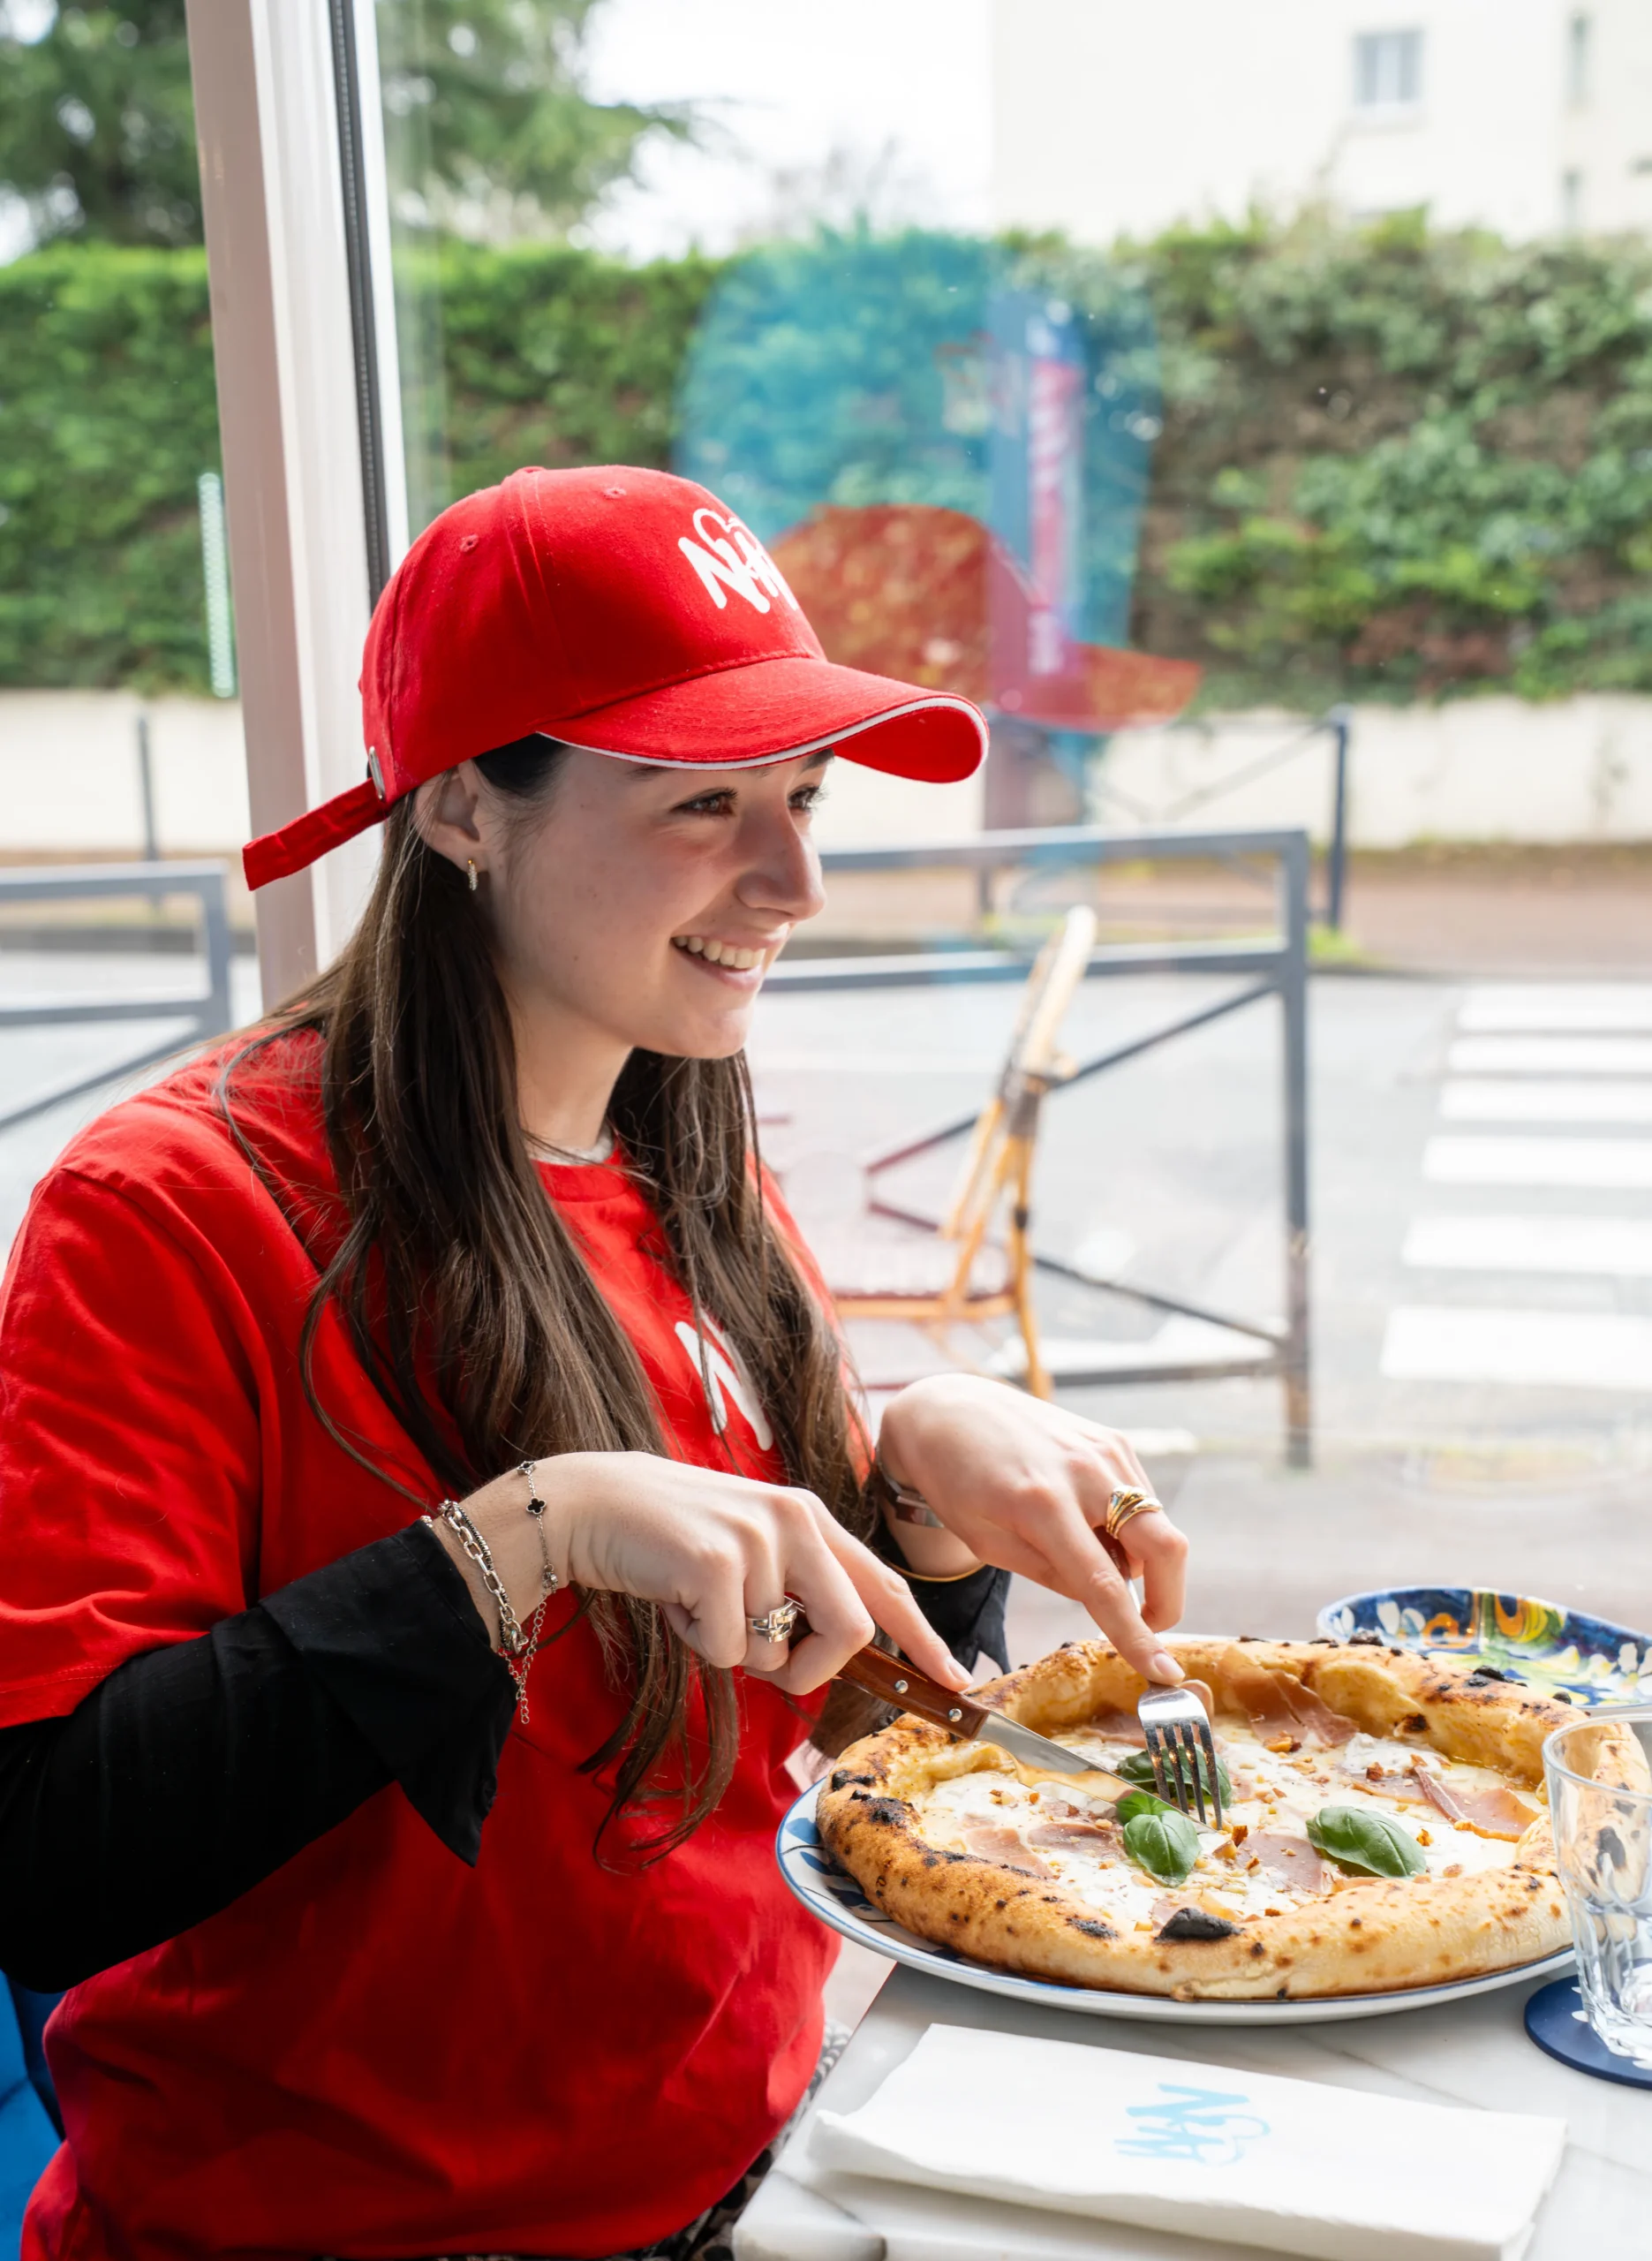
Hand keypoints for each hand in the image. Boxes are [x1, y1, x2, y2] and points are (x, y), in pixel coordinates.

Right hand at [429, 1451, 970, 1698]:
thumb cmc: (669, 1539)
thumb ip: (795, 1588)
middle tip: (762, 1657)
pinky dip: (697, 1643)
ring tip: (698, 1600)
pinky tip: (673, 1597)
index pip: (886, 1584)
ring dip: (733, 1649)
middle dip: (809, 1668)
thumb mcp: (750, 1550)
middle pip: (851, 1632)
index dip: (924, 1638)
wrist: (591, 1504)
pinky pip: (728, 1652)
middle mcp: (797, 1520)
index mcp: (811, 1518)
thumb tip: (829, 1654)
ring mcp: (759, 1540)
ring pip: (778, 1652)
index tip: (956, 1679)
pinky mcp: (717, 1564)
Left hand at [876, 1373, 1188, 1683]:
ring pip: (1157, 1525)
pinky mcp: (1112, 1439)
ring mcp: (1104, 1450)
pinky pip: (1142, 1499)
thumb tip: (1108, 1600)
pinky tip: (1087, 1523)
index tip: (1163, 1672)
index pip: (1105, 1584)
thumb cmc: (955, 1482)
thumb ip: (1051, 1574)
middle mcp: (1084, 1472)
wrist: (946, 1411)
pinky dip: (1130, 1527)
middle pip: (1166, 1546)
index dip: (1138, 1635)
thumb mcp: (986, 1542)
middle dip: (1169, 1598)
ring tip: (1083, 1552)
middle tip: (1146, 1625)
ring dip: (1141, 1559)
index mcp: (1041, 1505)